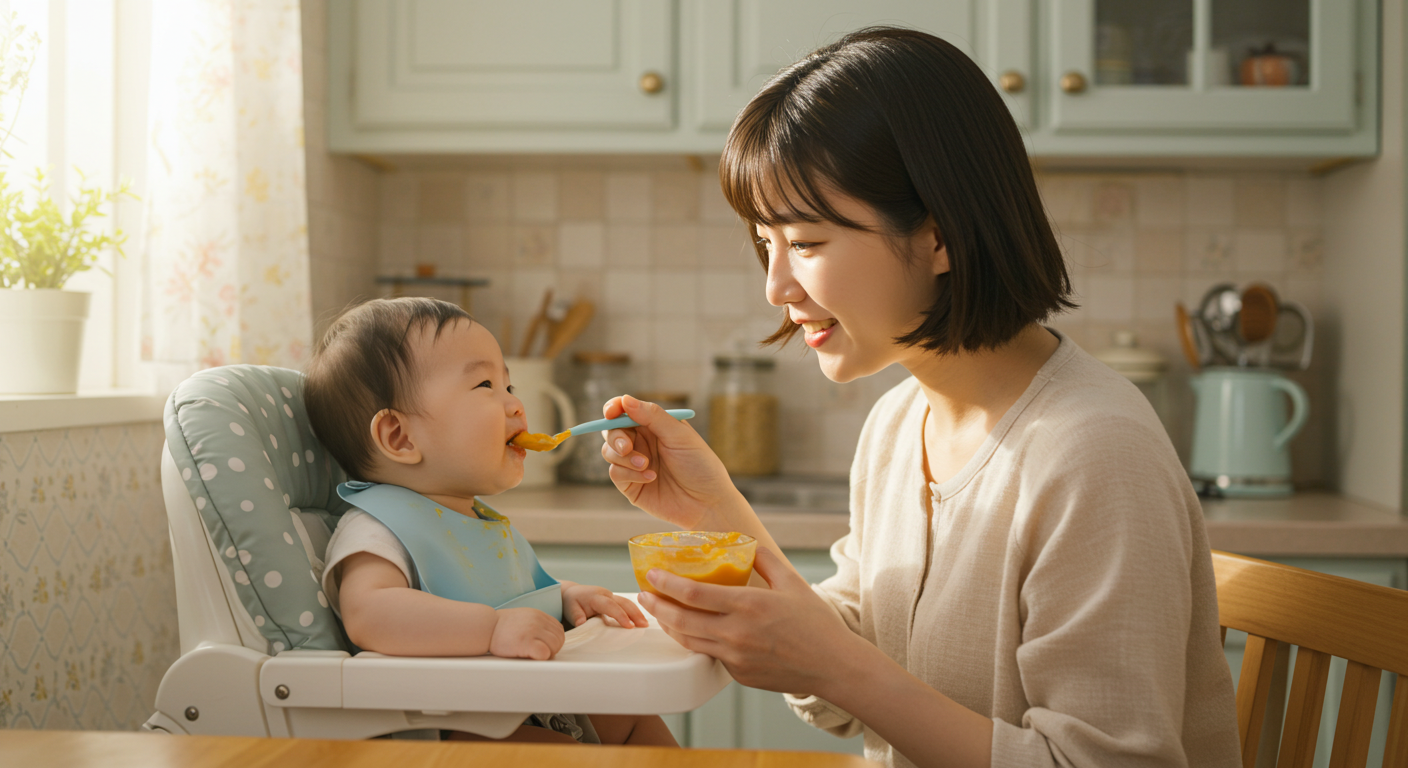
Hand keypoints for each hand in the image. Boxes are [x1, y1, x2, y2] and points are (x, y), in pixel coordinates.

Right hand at [489, 607, 564, 659]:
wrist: (485, 627)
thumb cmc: (502, 628)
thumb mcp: (524, 618)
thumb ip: (538, 625)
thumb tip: (551, 640)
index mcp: (539, 615)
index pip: (559, 630)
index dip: (554, 641)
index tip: (543, 646)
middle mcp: (538, 621)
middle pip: (559, 639)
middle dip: (552, 649)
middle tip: (538, 653)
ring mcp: (532, 630)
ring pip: (555, 646)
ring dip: (547, 654)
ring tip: (532, 655)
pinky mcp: (525, 642)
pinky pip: (544, 653)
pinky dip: (541, 657)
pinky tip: (529, 656)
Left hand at [561, 582, 648, 627]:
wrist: (571, 594)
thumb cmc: (571, 602)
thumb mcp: (570, 608)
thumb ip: (576, 615)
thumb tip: (581, 623)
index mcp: (596, 596)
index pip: (611, 606)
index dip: (621, 615)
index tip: (629, 626)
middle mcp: (606, 594)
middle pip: (623, 602)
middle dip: (635, 613)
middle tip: (644, 625)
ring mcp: (611, 596)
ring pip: (627, 603)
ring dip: (637, 613)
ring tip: (645, 624)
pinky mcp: (614, 600)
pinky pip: (626, 605)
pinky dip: (634, 612)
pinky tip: (640, 621)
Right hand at [600, 395, 744, 529]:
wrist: (707, 503)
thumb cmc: (700, 465)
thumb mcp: (679, 435)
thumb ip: (652, 416)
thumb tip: (625, 399)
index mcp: (654, 426)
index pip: (625, 411)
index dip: (614, 408)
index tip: (611, 413)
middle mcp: (642, 443)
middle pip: (612, 431)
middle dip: (615, 437)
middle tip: (627, 447)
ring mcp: (634, 464)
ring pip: (609, 451)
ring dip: (624, 457)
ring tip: (646, 464)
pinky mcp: (631, 485)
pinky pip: (615, 473)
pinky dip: (630, 474)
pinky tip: (651, 477)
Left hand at [636, 547, 861, 697]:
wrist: (833, 666)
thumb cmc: (816, 623)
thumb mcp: (793, 583)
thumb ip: (766, 560)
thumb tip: (746, 543)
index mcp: (749, 606)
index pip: (694, 595)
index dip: (667, 584)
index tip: (651, 575)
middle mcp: (736, 633)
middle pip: (682, 620)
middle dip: (656, 606)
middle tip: (643, 594)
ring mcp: (735, 657)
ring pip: (689, 641)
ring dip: (669, 626)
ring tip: (660, 613)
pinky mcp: (738, 674)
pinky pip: (710, 656)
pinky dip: (697, 642)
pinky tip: (692, 631)